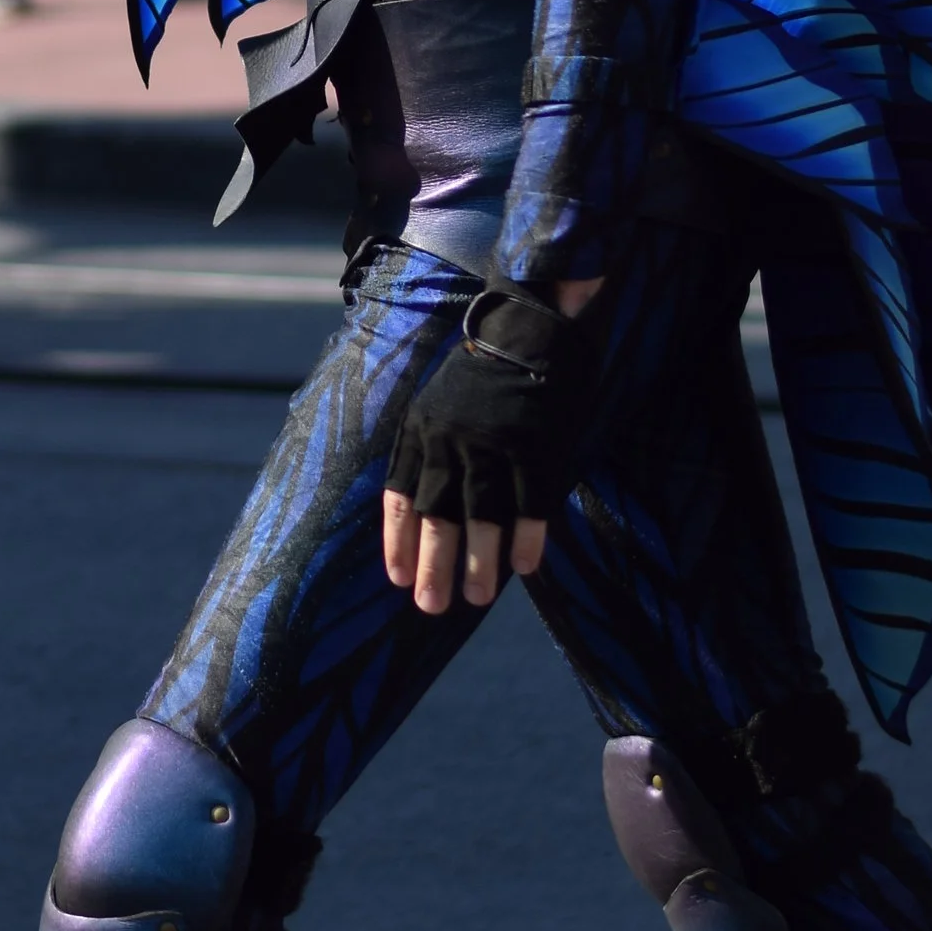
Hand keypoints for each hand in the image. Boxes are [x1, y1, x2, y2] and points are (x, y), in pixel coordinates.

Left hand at [382, 280, 604, 615]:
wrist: (530, 324)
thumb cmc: (485, 368)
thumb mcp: (438, 400)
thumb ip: (431, 446)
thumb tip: (428, 501)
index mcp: (421, 431)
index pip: (400, 497)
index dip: (398, 542)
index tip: (398, 579)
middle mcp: (449, 442)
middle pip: (436, 516)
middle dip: (431, 565)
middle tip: (431, 606)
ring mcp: (492, 445)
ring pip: (480, 517)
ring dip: (477, 562)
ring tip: (475, 598)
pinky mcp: (533, 444)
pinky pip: (529, 503)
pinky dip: (525, 538)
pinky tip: (524, 567)